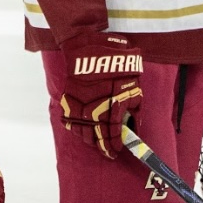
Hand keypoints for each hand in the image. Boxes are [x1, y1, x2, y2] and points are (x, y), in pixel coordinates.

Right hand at [59, 33, 142, 158]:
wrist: (93, 51)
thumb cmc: (118, 68)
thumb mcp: (134, 89)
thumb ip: (134, 111)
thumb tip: (134, 127)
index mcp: (111, 110)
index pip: (112, 136)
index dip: (114, 146)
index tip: (116, 151)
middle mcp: (94, 112)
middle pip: (95, 138)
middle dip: (102, 146)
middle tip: (106, 150)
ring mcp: (79, 107)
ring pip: (81, 132)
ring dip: (89, 140)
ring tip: (94, 142)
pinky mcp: (68, 100)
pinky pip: (70, 121)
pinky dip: (75, 128)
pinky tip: (81, 130)